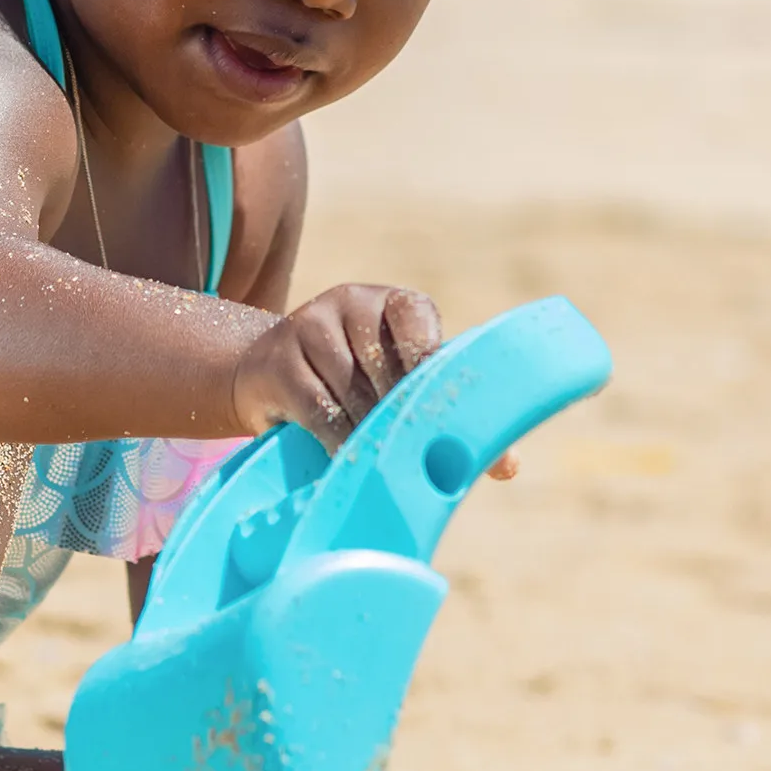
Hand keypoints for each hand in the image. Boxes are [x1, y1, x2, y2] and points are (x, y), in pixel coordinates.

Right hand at [230, 286, 522, 482]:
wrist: (263, 375)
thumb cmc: (352, 385)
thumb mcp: (397, 383)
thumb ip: (445, 411)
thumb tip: (506, 467)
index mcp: (393, 304)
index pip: (415, 319)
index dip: (426, 357)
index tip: (435, 399)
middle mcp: (351, 303)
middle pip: (384, 365)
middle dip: (398, 413)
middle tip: (411, 450)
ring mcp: (308, 326)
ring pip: (351, 392)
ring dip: (368, 432)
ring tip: (380, 459)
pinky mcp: (277, 362)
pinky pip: (319, 410)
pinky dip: (339, 441)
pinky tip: (349, 460)